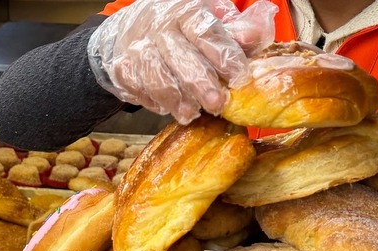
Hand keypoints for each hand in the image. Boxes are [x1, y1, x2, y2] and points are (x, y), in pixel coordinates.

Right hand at [88, 0, 277, 124]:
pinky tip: (171, 107)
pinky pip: (141, 90)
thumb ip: (236, 29)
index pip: (206, 32)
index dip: (225, 56)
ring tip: (192, 113)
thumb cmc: (182, 26)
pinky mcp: (123, 69)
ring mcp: (138, 48)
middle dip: (201, 84)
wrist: (131, 27)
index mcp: (185, 10)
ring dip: (177, 100)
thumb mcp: (211, 17)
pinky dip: (157, 103)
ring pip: (158, 78)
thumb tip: (253, 37)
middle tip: (217, 103)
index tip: (239, 76)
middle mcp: (159, 26)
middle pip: (181, 58)